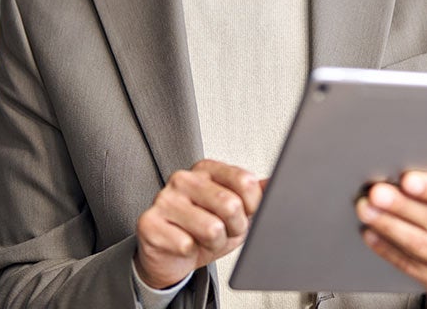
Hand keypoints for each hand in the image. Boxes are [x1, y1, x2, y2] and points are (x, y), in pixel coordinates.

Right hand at [134, 159, 265, 288]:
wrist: (170, 256)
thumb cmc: (203, 230)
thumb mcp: (237, 212)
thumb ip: (257, 195)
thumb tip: (277, 182)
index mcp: (206, 169)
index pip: (244, 180)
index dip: (253, 206)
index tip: (247, 213)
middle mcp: (183, 179)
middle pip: (230, 204)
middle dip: (235, 227)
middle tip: (225, 231)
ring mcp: (164, 199)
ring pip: (211, 228)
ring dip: (215, 243)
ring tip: (205, 239)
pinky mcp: (149, 222)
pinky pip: (186, 245)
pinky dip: (191, 252)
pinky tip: (185, 245)